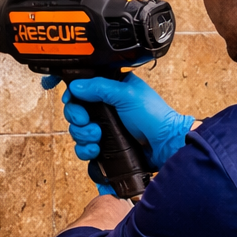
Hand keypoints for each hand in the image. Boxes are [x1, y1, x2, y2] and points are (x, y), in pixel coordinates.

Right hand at [48, 72, 193, 170]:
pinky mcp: (104, 147)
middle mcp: (105, 109)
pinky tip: (96, 150)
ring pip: (77, 132)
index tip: (72, 101)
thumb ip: (99, 87)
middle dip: (77, 118)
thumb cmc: (154, 116)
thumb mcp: (127, 94)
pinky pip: (84, 149)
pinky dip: (86, 150)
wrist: (165, 145)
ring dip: (83, 135)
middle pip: (75, 112)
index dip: (73, 96)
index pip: (81, 90)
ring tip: (97, 137)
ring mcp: (104, 128)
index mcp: (110, 90)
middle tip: (87, 121)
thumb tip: (76, 86)